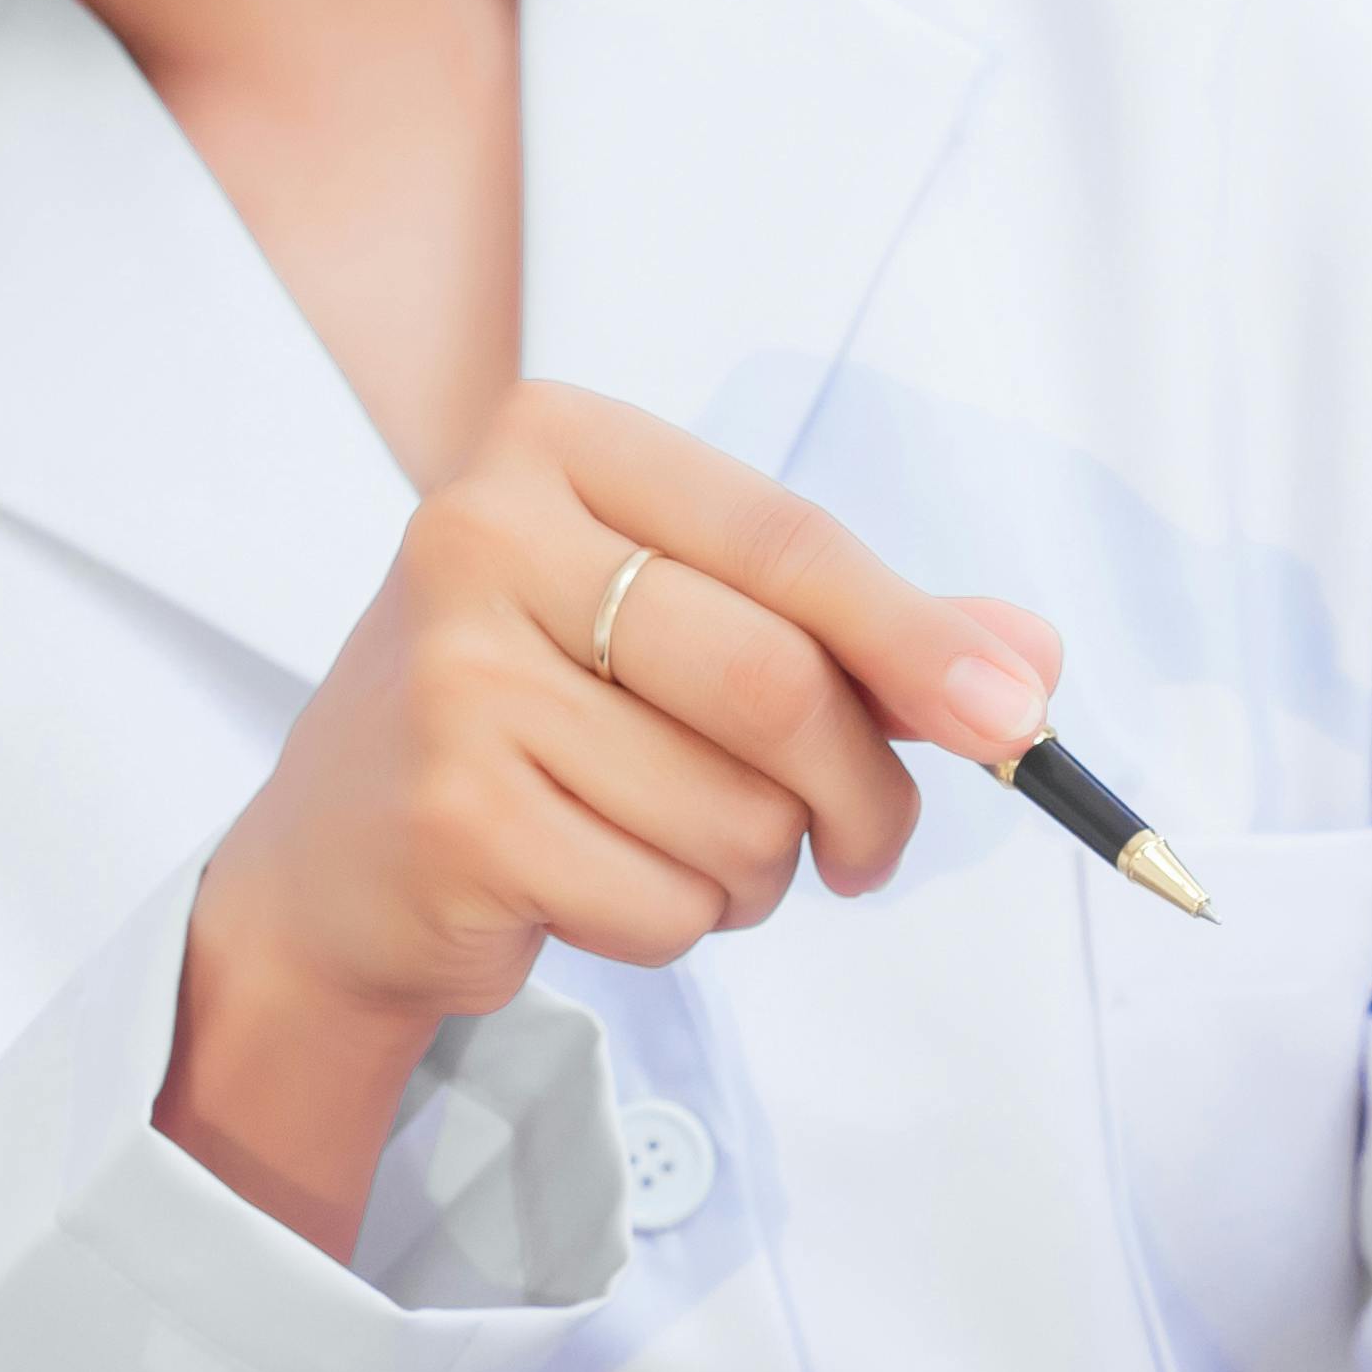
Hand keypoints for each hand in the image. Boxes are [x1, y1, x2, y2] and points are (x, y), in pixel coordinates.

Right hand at [165, 380, 1057, 1251]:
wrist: (341, 860)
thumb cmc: (537, 718)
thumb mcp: (685, 630)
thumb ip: (857, 636)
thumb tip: (1030, 661)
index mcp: (556, 445)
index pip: (790, 542)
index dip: (918, 642)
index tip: (1017, 721)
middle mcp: (484, 534)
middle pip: (777, 684)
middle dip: (860, 794)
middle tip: (863, 849)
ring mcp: (454, 676)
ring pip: (735, 813)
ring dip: (758, 871)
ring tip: (679, 849)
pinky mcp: (450, 815)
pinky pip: (664, 903)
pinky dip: (679, 926)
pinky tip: (599, 887)